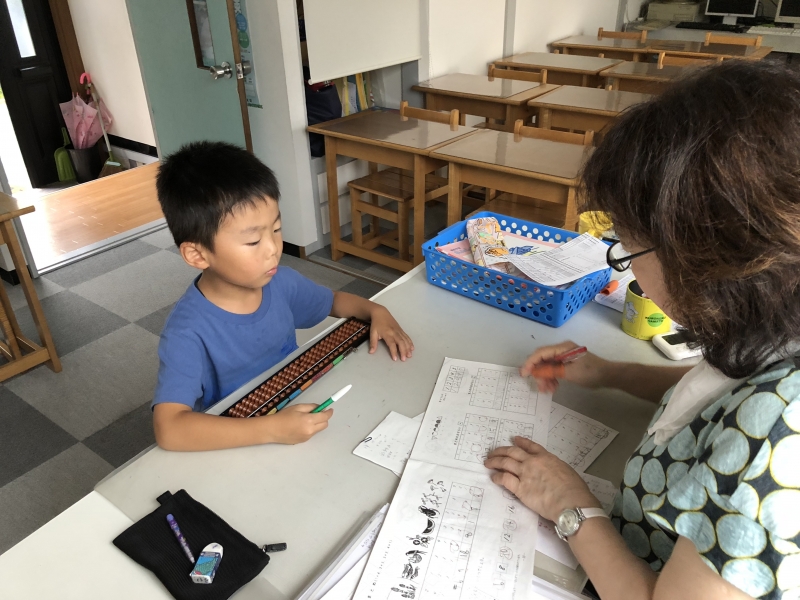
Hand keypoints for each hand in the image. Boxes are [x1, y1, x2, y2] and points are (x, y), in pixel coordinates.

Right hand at [265, 403, 331, 443]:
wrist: (272, 430)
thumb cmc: (284, 416)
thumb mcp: (298, 407)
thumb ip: (311, 407)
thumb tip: (320, 407)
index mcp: (309, 420)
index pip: (325, 416)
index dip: (329, 412)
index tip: (330, 409)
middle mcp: (310, 430)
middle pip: (325, 424)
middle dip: (324, 418)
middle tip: (317, 413)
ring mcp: (307, 437)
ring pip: (318, 429)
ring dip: (317, 424)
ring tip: (305, 420)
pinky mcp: (303, 441)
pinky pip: (311, 434)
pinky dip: (310, 429)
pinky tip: (300, 426)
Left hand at [369, 305, 413, 360]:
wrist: (381, 313)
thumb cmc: (376, 324)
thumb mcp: (372, 333)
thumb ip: (373, 343)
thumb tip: (371, 352)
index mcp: (387, 333)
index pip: (391, 343)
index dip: (394, 351)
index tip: (395, 359)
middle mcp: (394, 332)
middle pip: (401, 342)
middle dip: (403, 351)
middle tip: (404, 359)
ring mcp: (399, 331)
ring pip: (405, 340)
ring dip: (408, 348)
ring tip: (409, 355)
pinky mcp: (401, 330)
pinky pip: (407, 336)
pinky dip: (410, 342)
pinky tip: (412, 348)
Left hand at [484, 437, 600, 521]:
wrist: (570, 502)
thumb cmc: (574, 489)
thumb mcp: (567, 471)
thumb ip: (555, 469)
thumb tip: (552, 473)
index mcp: (547, 457)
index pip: (531, 446)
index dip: (521, 442)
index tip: (515, 439)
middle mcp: (533, 462)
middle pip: (513, 452)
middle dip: (501, 451)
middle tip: (494, 452)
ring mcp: (525, 474)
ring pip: (505, 463)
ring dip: (495, 462)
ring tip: (488, 463)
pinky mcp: (520, 489)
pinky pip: (504, 479)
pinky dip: (497, 477)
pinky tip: (493, 478)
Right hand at [520, 341, 611, 393]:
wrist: (608, 376)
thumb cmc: (590, 372)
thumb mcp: (569, 373)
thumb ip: (550, 371)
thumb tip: (535, 372)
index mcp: (562, 348)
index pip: (540, 353)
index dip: (530, 363)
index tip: (524, 374)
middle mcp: (561, 350)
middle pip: (543, 359)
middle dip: (539, 373)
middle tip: (540, 386)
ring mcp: (564, 356)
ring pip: (548, 366)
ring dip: (545, 377)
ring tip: (548, 390)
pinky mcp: (567, 363)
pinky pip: (554, 369)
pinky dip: (552, 378)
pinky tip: (553, 387)